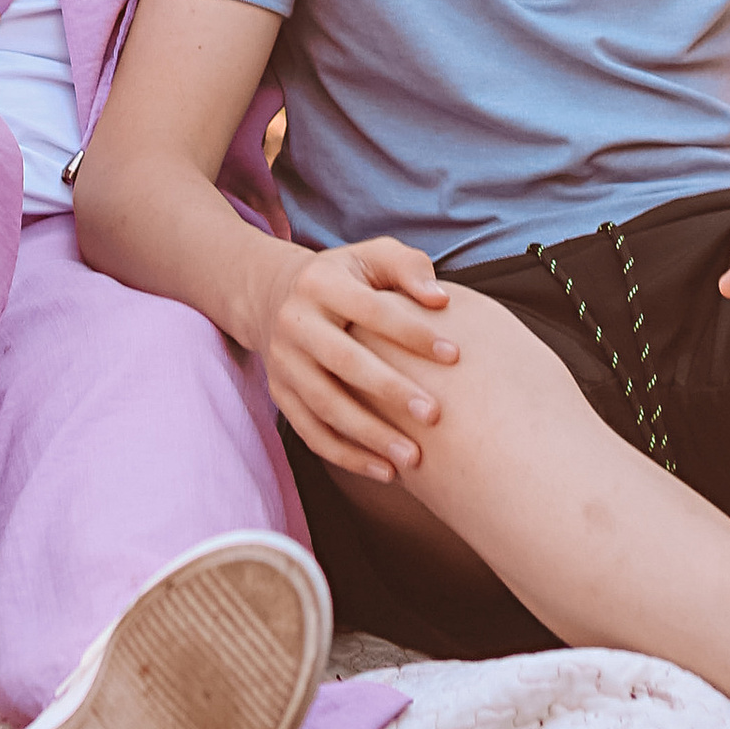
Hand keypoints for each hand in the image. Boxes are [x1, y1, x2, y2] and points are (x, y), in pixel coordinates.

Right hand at [252, 238, 457, 483]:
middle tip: (434, 415)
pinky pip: (312, 432)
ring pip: (326, 405)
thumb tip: (441, 300)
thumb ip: (408, 268)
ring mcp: (283, 362)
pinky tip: (387, 472)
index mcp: (320, 283)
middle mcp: (295, 323)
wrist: (274, 296)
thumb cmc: (346, 277)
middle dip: (390, 390)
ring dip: (370, 436)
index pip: (371, 310)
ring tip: (414, 459)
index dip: (412, 332)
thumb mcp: (371, 257)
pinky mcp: (281, 394)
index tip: (455, 355)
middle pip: (344, 362)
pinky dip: (348, 456)